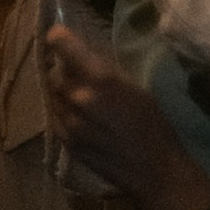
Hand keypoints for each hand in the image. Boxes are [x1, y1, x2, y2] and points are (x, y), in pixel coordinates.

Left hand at [44, 25, 205, 209]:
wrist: (156, 172)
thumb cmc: (153, 124)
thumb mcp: (133, 87)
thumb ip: (102, 70)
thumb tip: (79, 55)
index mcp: (100, 80)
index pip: (62, 45)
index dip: (59, 38)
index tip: (60, 37)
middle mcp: (79, 99)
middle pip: (54, 73)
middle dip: (62, 70)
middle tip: (76, 73)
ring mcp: (71, 124)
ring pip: (53, 96)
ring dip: (62, 92)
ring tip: (80, 97)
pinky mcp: (68, 144)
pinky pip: (56, 118)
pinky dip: (63, 112)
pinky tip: (79, 117)